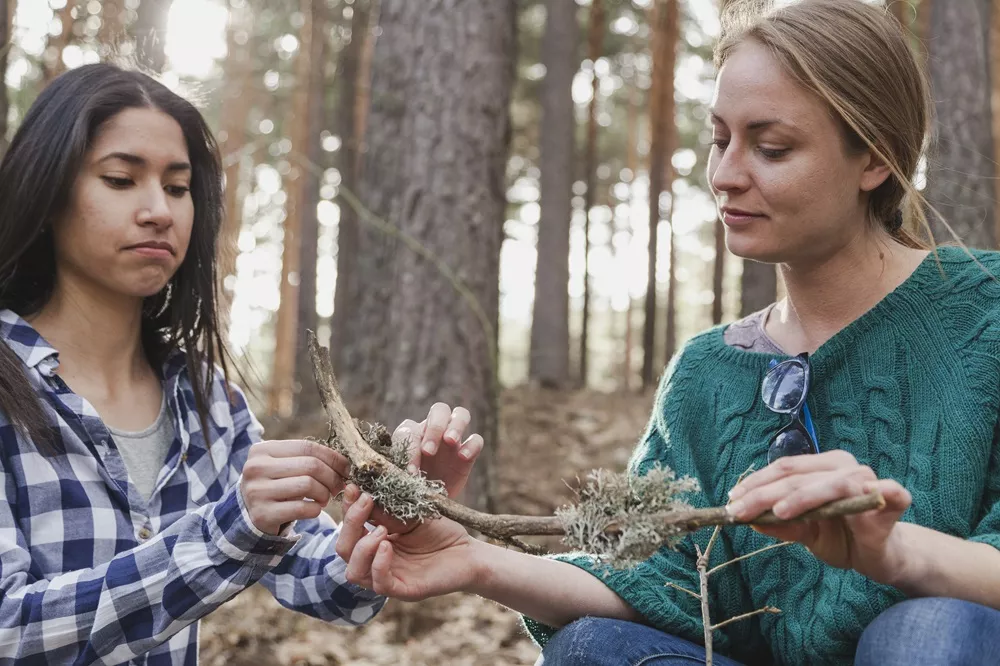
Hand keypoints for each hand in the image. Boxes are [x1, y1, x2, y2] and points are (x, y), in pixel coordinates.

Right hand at [240, 439, 351, 535]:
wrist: (249, 515)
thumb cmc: (276, 485)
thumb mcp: (284, 466)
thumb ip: (307, 459)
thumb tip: (345, 464)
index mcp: (262, 450)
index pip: (308, 447)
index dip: (333, 458)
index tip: (346, 468)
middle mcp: (256, 468)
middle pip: (310, 466)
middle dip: (332, 477)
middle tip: (338, 487)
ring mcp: (257, 491)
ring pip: (308, 485)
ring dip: (324, 494)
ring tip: (324, 498)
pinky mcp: (262, 514)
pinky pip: (302, 508)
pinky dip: (315, 510)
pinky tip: (314, 509)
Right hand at [335, 484, 480, 600]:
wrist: (469, 552)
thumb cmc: (441, 533)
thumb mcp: (411, 515)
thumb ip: (387, 509)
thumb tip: (363, 488)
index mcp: (375, 543)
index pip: (349, 530)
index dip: (348, 509)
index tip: (355, 487)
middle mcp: (376, 562)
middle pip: (344, 550)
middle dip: (351, 524)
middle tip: (367, 502)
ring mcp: (388, 578)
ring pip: (353, 572)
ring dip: (362, 547)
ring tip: (381, 530)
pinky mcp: (403, 591)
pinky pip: (379, 584)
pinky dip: (379, 563)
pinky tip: (388, 545)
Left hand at [394, 402, 483, 497]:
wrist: (423, 504)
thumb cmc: (407, 487)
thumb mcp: (399, 479)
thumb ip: (399, 470)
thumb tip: (407, 470)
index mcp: (412, 433)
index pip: (411, 428)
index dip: (410, 448)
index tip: (410, 470)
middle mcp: (433, 431)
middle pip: (440, 410)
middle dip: (435, 427)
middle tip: (429, 451)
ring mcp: (453, 441)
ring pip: (461, 414)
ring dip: (456, 425)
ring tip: (450, 441)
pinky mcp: (467, 454)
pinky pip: (476, 440)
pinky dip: (471, 445)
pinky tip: (463, 457)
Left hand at [726, 450, 911, 580]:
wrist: (880, 557)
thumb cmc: (841, 538)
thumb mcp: (804, 533)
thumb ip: (781, 524)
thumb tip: (747, 518)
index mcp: (821, 467)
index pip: (784, 469)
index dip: (756, 483)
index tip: (732, 500)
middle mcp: (843, 467)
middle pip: (799, 475)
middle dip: (765, 494)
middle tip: (740, 511)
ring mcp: (869, 480)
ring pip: (831, 483)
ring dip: (802, 497)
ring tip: (778, 512)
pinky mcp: (895, 498)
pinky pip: (889, 491)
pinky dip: (880, 491)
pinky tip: (866, 497)